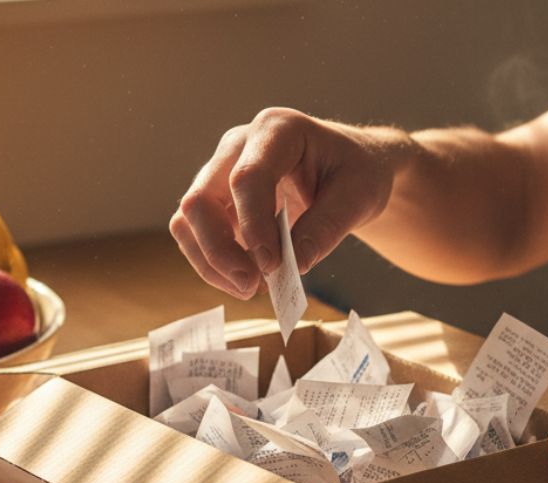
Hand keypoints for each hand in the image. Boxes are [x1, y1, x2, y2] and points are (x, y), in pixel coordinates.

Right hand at [169, 108, 412, 298]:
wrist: (348, 169)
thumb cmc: (355, 173)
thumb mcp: (359, 196)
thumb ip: (327, 227)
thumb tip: (294, 265)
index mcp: (277, 129)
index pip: (247, 177)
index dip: (253, 225)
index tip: (271, 265)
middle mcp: (239, 146)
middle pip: (201, 198)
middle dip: (219, 249)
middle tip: (252, 286)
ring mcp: (221, 172)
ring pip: (188, 219)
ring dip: (210, 261)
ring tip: (250, 289)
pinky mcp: (216, 201)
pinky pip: (195, 234)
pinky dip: (213, 264)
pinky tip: (245, 281)